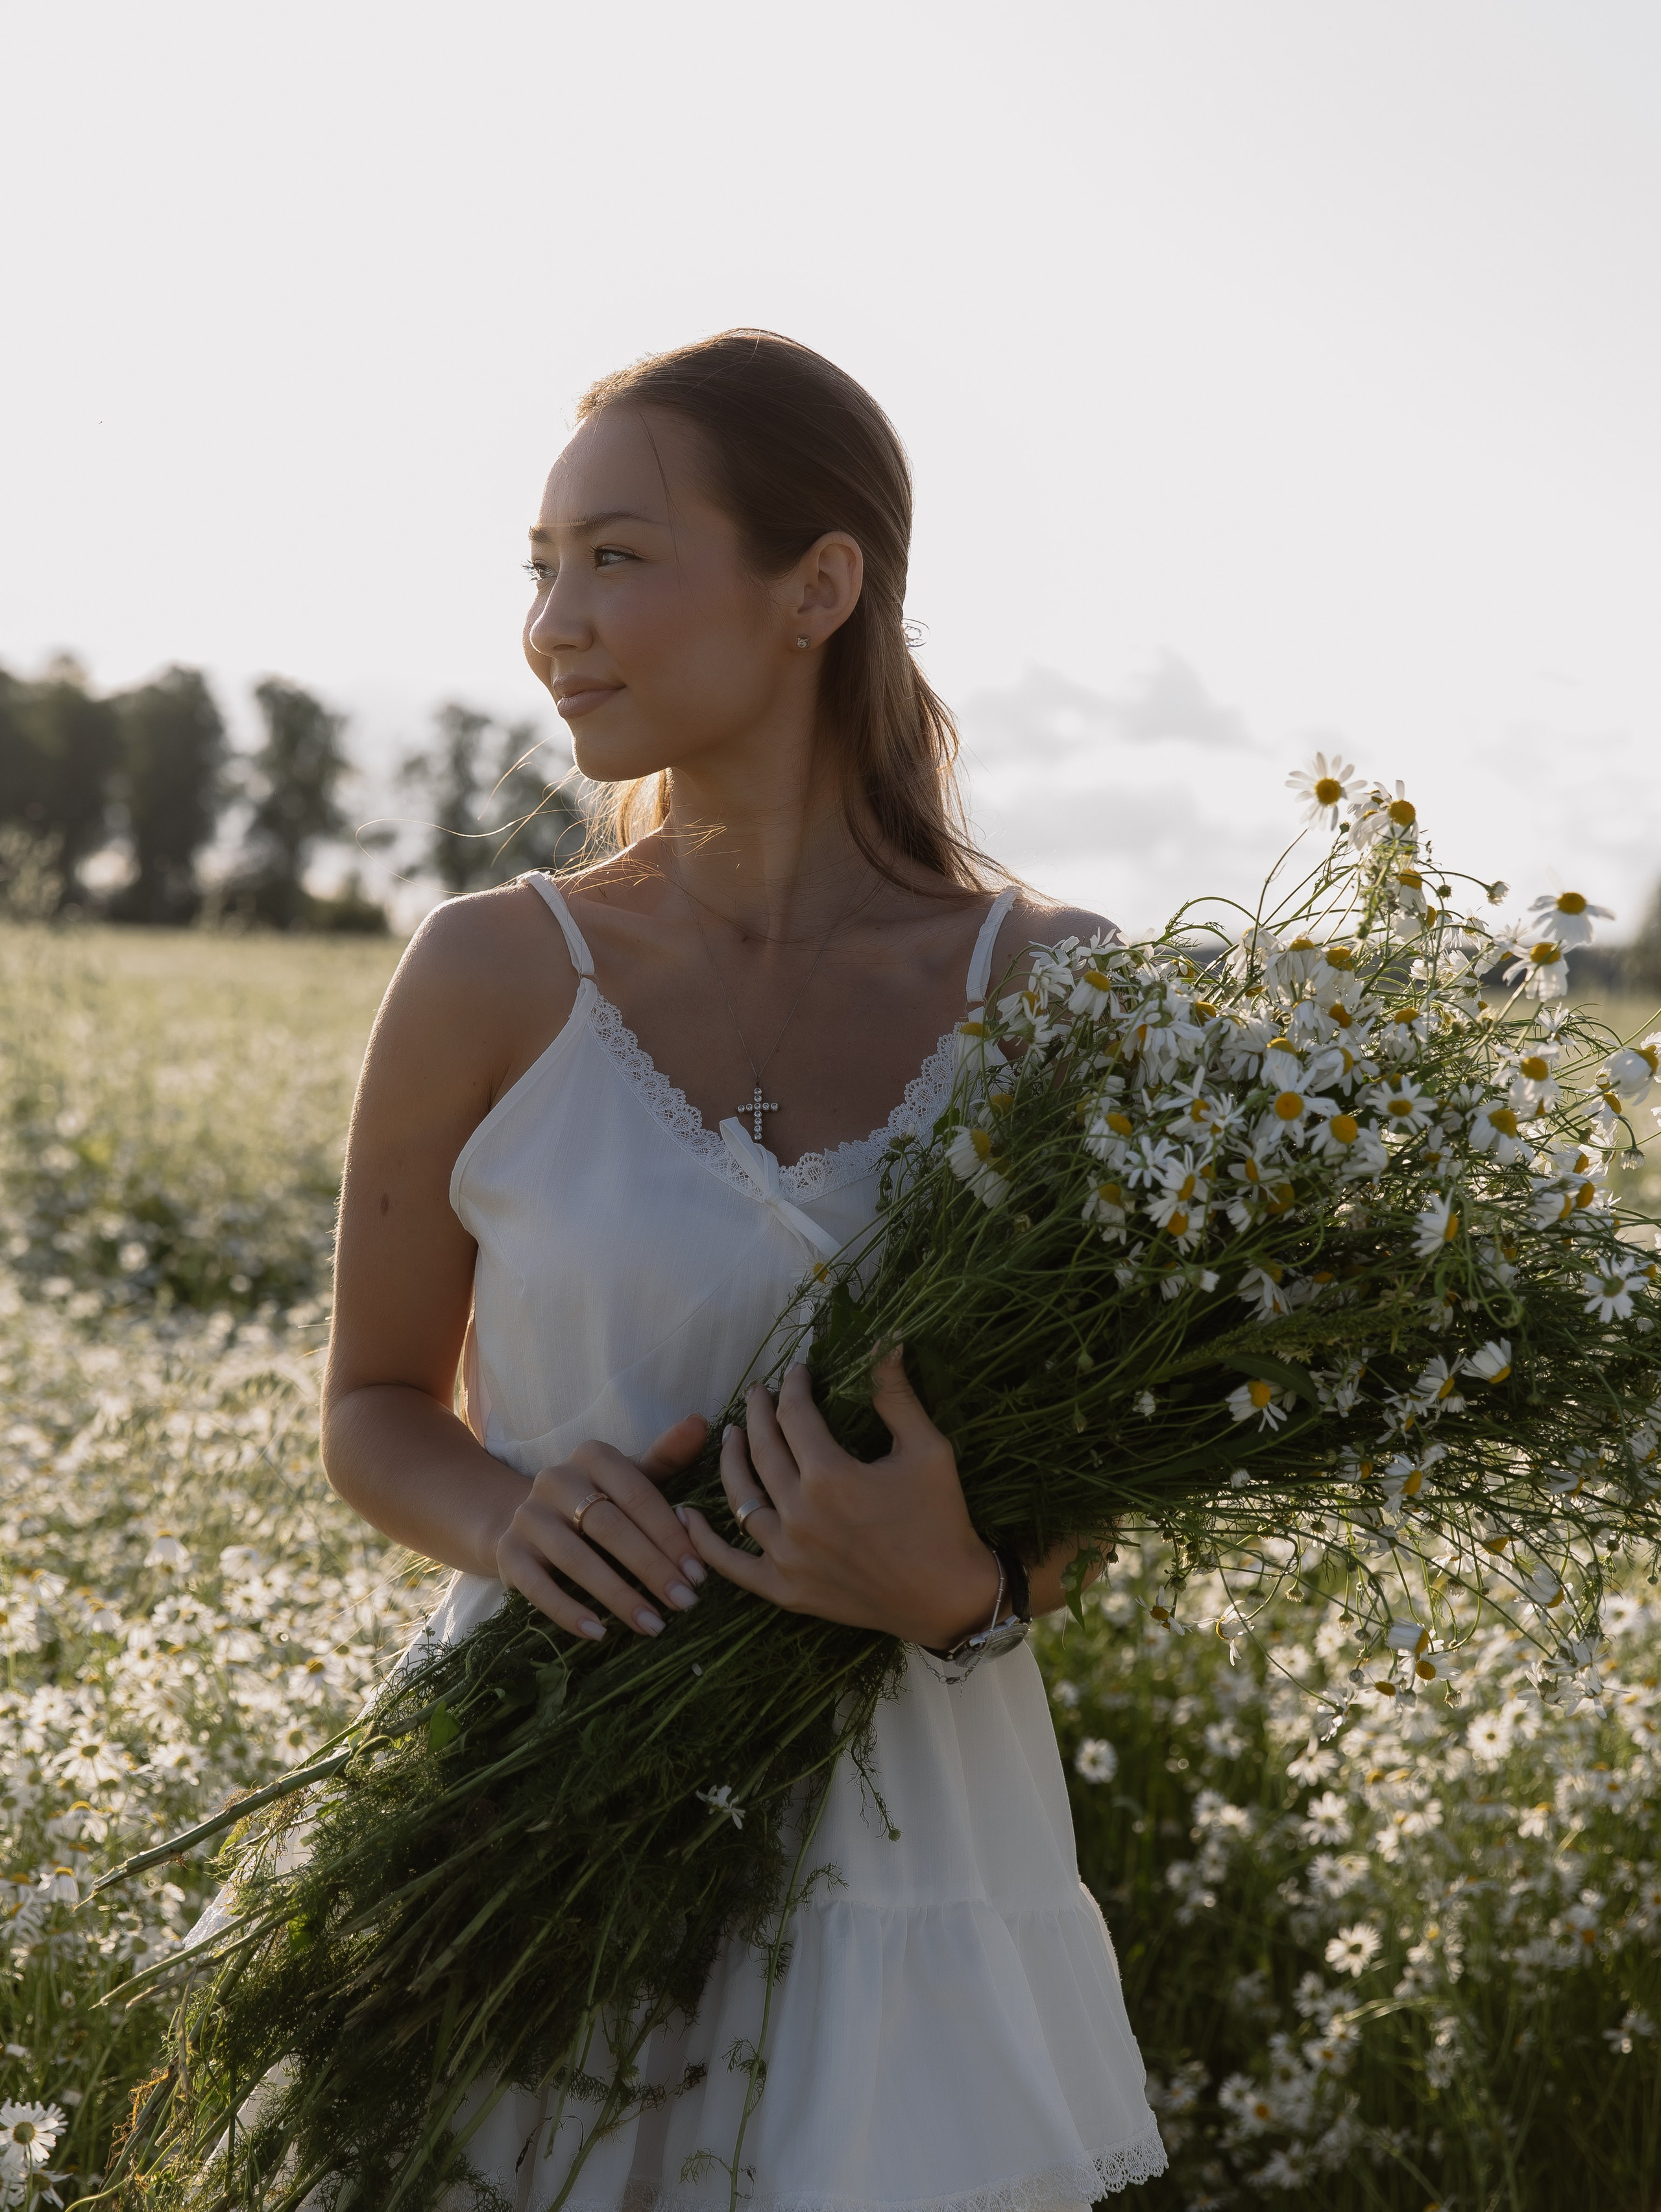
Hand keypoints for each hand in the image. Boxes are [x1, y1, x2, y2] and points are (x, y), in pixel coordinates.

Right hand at [496, 1414, 709, 1639]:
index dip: (671, 1536)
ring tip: (653, 1625)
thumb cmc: (597, 1500)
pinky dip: (568, 1611)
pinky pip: (538, 1586)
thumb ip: (666, 1456)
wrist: (526, 1520)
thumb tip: (701, 1423)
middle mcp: (555, 1480)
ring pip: (575, 1559)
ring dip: (618, 1596)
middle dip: (652, 1568)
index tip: (699, 1574)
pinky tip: (599, 1633)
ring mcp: (528, 1517)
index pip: (639, 1495)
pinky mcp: (508, 1553)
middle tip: (685, 1602)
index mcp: (592, 1456)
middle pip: (610, 1527)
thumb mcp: (630, 1476)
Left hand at [679, 1352, 1000, 1646]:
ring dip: (731, 1461)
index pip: (794, 1416)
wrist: (948, 1597)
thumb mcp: (927, 1447)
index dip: (793, 1387)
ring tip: (731, 1435)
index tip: (797, 1372)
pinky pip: (732, 1565)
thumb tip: (889, 1338)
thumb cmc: (942, 1518)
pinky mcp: (786, 1590)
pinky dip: (705, 1541)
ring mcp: (787, 1556)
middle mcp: (799, 1514)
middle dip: (758, 1413)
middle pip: (763, 1450)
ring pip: (742, 1499)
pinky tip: (688, 1515)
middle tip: (757, 1392)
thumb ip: (896, 1394)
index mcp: (830, 1475)